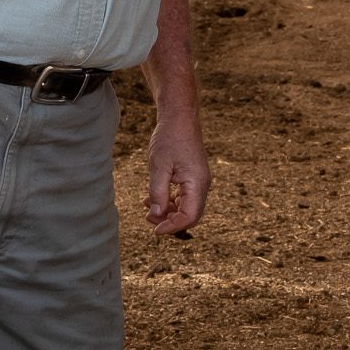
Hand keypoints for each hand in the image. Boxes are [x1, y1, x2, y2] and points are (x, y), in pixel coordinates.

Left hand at [144, 120, 209, 234]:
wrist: (179, 119)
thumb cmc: (170, 139)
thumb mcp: (159, 167)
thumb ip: (158, 193)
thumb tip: (156, 215)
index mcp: (197, 183)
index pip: (190, 216)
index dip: (173, 226)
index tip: (155, 230)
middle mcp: (201, 185)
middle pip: (190, 215)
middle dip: (170, 221)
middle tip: (148, 218)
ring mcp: (198, 181)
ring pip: (186, 207)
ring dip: (168, 211)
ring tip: (147, 207)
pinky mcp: (192, 177)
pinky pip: (183, 197)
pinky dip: (169, 201)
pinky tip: (153, 198)